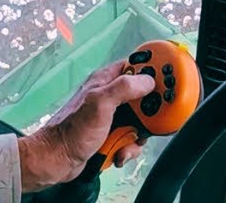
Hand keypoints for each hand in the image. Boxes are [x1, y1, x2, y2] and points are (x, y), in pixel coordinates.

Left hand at [17, 59, 154, 191]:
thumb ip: (124, 88)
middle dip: (149, 114)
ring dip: (137, 136)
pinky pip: (132, 139)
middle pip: (145, 97)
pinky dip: (129, 148)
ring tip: (124, 143)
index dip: (155, 70)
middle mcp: (110, 96)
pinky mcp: (112, 134)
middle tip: (147, 123)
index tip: (169, 80)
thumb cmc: (71, 130)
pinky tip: (119, 152)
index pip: (137, 66)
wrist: (56, 160)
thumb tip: (148, 80)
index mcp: (106, 81)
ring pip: (141, 121)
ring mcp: (112, 116)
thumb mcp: (100, 104)